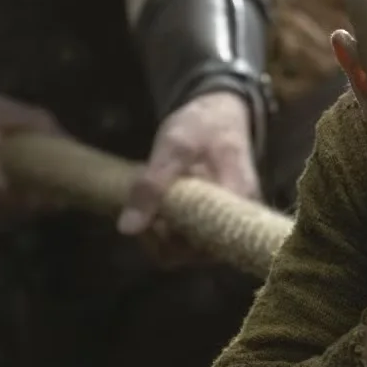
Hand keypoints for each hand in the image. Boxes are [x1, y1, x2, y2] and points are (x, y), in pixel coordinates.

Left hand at [118, 90, 260, 265]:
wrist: (218, 112)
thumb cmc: (202, 124)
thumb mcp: (173, 146)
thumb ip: (152, 185)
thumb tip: (127, 229)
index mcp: (237, 202)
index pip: (206, 248)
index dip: (173, 242)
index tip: (153, 219)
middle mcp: (239, 220)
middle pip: (197, 255)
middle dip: (163, 240)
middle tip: (144, 209)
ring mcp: (227, 223)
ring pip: (190, 251)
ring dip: (162, 237)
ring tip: (149, 206)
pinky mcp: (214, 222)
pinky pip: (190, 241)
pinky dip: (168, 232)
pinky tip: (157, 210)